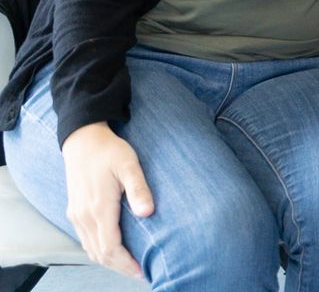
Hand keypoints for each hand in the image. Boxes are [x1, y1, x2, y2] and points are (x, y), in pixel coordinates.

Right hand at [61, 122, 150, 277]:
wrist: (83, 140)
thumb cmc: (110, 151)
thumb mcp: (129, 165)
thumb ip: (139, 189)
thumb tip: (148, 213)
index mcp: (99, 208)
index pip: (111, 247)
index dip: (126, 263)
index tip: (142, 272)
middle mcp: (84, 216)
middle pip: (100, 253)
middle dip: (120, 267)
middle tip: (141, 274)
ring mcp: (77, 215)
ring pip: (91, 249)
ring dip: (109, 261)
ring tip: (130, 266)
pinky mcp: (74, 211)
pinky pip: (85, 240)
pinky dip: (99, 250)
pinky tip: (113, 251)